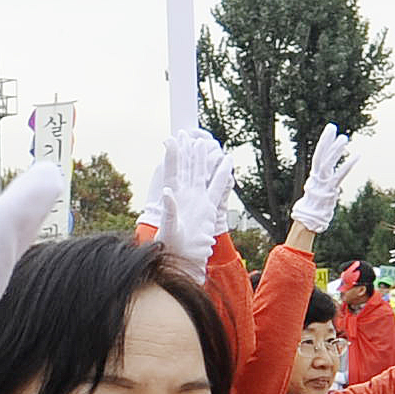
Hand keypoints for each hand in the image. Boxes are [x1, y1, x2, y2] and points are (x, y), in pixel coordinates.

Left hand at [151, 130, 229, 279]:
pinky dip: (223, 174)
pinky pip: (218, 187)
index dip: (172, 156)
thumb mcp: (168, 230)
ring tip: (204, 142)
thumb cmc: (172, 248)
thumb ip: (169, 211)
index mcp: (173, 198)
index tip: (170, 139)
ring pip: (202, 174)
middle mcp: (185, 196)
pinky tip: (226, 161)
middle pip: (187, 168)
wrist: (185, 260)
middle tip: (187, 133)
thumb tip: (168, 193)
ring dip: (203, 158)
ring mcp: (198, 200)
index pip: (172, 172)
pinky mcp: (209, 208)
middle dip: (187, 151)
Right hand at [292, 124, 353, 235]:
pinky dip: (348, 165)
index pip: (319, 155)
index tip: (330, 130)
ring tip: (343, 137)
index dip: (325, 142)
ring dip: (336, 149)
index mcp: (315, 177)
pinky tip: (357, 156)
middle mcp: (317, 177)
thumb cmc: (314, 210)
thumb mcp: (318, 195)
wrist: (308, 221)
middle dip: (326, 140)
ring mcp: (323, 183)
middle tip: (332, 126)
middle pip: (321, 154)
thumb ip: (323, 185)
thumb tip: (328, 183)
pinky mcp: (330, 190)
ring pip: (328, 162)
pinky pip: (340, 175)